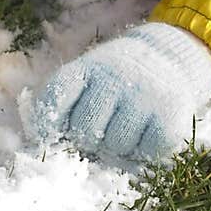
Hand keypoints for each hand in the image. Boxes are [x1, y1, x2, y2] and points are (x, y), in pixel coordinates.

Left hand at [34, 23, 210, 159]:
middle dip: (88, 140)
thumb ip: (63, 105)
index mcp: (88, 68)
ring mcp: (144, 94)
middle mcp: (115, 77)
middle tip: (101, 132)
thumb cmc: (118, 80)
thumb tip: (40, 147)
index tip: (51, 137)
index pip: (56, 97)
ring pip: (116, 146)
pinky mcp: (170, 113)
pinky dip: (146, 152)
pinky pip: (148, 152)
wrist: (168, 58)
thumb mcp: (88, 77)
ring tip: (127, 129)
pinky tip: (147, 135)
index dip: (47, 124)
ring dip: (119, 147)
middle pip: (84, 131)